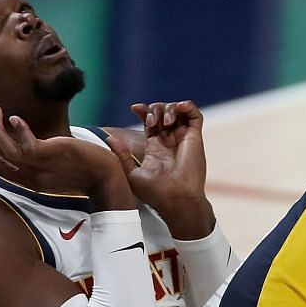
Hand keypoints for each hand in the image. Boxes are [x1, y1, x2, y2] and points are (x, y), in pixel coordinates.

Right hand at [0, 108, 133, 202]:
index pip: (0, 170)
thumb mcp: (55, 170)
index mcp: (31, 182)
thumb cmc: (84, 170)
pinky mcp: (48, 154)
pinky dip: (18, 128)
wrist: (104, 175)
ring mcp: (39, 166)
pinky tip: (16, 118)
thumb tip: (31, 145)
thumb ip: (41, 162)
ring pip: (7, 150)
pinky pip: (25, 142)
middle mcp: (31, 177)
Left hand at [123, 101, 212, 234]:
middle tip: (150, 122)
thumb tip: (110, 138)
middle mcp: (170, 140)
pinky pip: (195, 116)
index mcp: (156, 147)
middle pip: (162, 113)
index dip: (144, 111)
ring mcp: (183, 138)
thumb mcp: (132, 173)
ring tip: (165, 121)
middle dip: (154, 110)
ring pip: (178, 111)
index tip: (135, 108)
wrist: (175, 199)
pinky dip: (188, 107)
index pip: (150, 122)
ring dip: (169, 109)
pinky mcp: (195, 138)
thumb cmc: (155, 192)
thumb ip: (122, 155)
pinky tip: (180, 107)